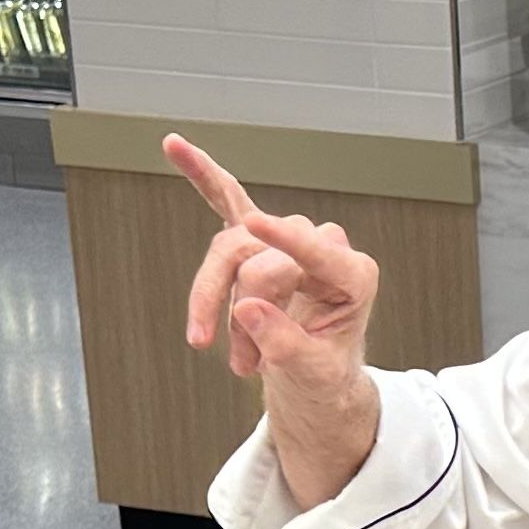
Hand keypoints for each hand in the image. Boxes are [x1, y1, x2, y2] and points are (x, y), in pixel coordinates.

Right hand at [167, 133, 384, 508]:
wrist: (315, 383)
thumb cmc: (323, 378)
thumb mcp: (312, 375)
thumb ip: (285, 344)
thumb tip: (247, 309)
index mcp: (353, 275)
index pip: (316, 248)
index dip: (285, 238)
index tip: (254, 223)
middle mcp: (322, 248)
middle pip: (259, 257)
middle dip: (240, 314)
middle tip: (242, 368)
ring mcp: (287, 240)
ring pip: (231, 252)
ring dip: (222, 308)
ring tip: (239, 362)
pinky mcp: (258, 242)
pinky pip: (226, 201)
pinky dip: (201, 176)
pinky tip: (174, 145)